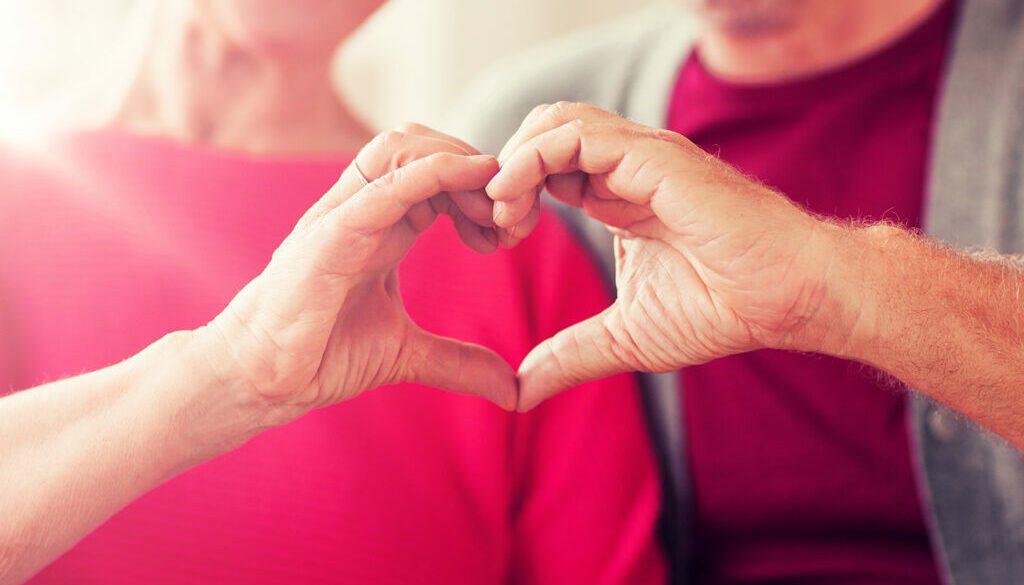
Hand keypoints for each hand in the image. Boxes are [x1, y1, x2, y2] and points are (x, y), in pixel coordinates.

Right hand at [199, 124, 517, 425]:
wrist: (260, 379)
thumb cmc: (319, 354)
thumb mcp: (407, 354)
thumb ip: (460, 363)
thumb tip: (513, 389)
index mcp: (383, 224)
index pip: (437, 172)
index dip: (482, 188)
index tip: (512, 231)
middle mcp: (363, 209)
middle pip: (423, 143)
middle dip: (477, 167)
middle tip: (511, 218)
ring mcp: (342, 216)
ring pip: (400, 146)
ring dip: (459, 162)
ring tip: (491, 209)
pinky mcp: (328, 237)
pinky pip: (381, 186)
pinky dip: (430, 173)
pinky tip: (469, 178)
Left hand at [488, 103, 842, 410]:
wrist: (788, 299)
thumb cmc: (723, 309)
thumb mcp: (625, 337)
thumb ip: (570, 356)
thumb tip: (519, 392)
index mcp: (615, 195)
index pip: (544, 165)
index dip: (510, 192)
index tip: (495, 238)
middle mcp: (624, 167)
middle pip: (542, 131)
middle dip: (504, 170)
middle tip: (494, 223)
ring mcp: (640, 156)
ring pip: (554, 121)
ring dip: (513, 160)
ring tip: (502, 211)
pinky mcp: (654, 157)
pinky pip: (576, 135)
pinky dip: (532, 158)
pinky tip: (519, 201)